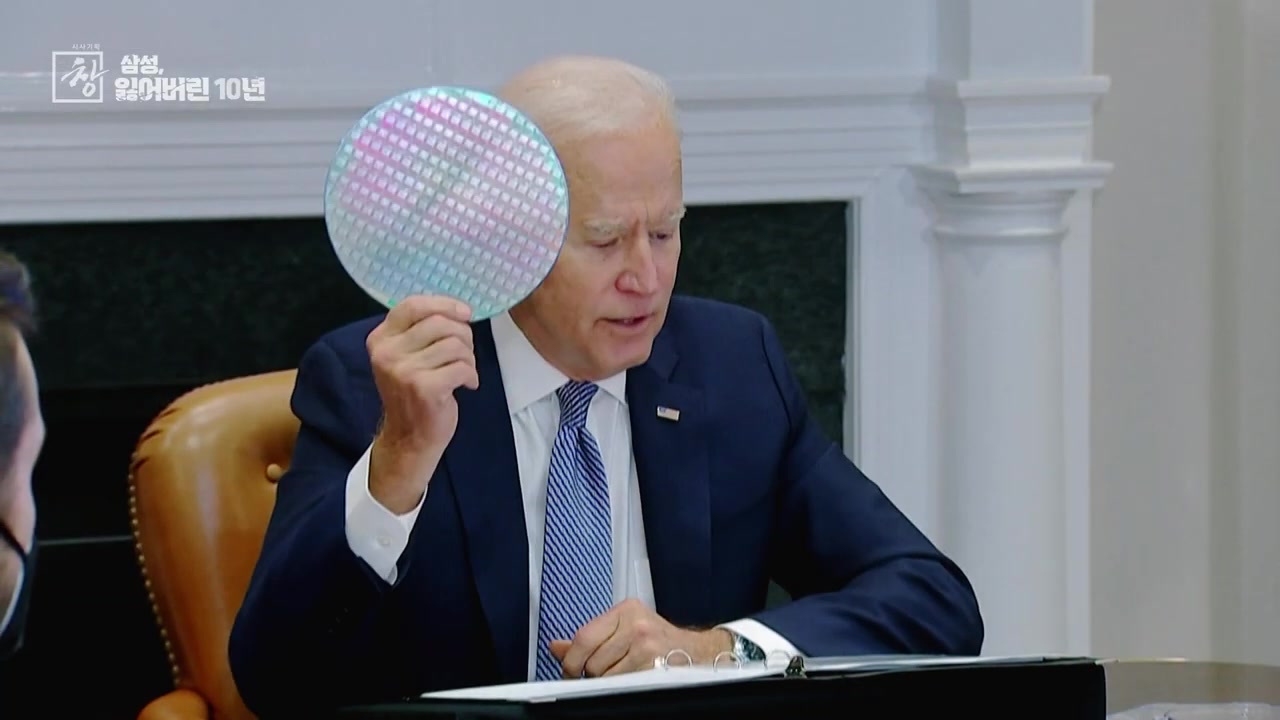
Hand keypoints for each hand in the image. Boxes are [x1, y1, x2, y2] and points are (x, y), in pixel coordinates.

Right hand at [365, 295, 476, 512]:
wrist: (409, 439)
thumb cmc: (414, 393)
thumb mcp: (407, 356)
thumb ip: (422, 331)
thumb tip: (460, 310)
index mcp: (381, 339)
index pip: (413, 305)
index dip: (444, 304)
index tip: (465, 313)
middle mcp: (387, 353)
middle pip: (440, 323)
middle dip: (463, 335)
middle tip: (465, 354)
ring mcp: (404, 371)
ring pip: (455, 344)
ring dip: (469, 358)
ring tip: (464, 371)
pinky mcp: (424, 388)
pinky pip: (462, 367)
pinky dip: (471, 375)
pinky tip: (466, 385)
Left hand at [549, 598, 732, 677]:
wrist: (699, 654)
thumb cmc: (661, 642)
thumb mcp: (624, 630)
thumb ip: (589, 638)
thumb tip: (556, 647)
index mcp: (626, 610)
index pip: (583, 637)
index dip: (572, 660)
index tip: (571, 671)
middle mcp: (636, 624)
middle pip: (592, 661)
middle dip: (593, 674)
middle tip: (606, 674)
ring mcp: (647, 645)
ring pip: (605, 676)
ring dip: (609, 683)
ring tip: (624, 675)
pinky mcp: (654, 666)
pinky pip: (622, 685)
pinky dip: (623, 688)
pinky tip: (634, 681)